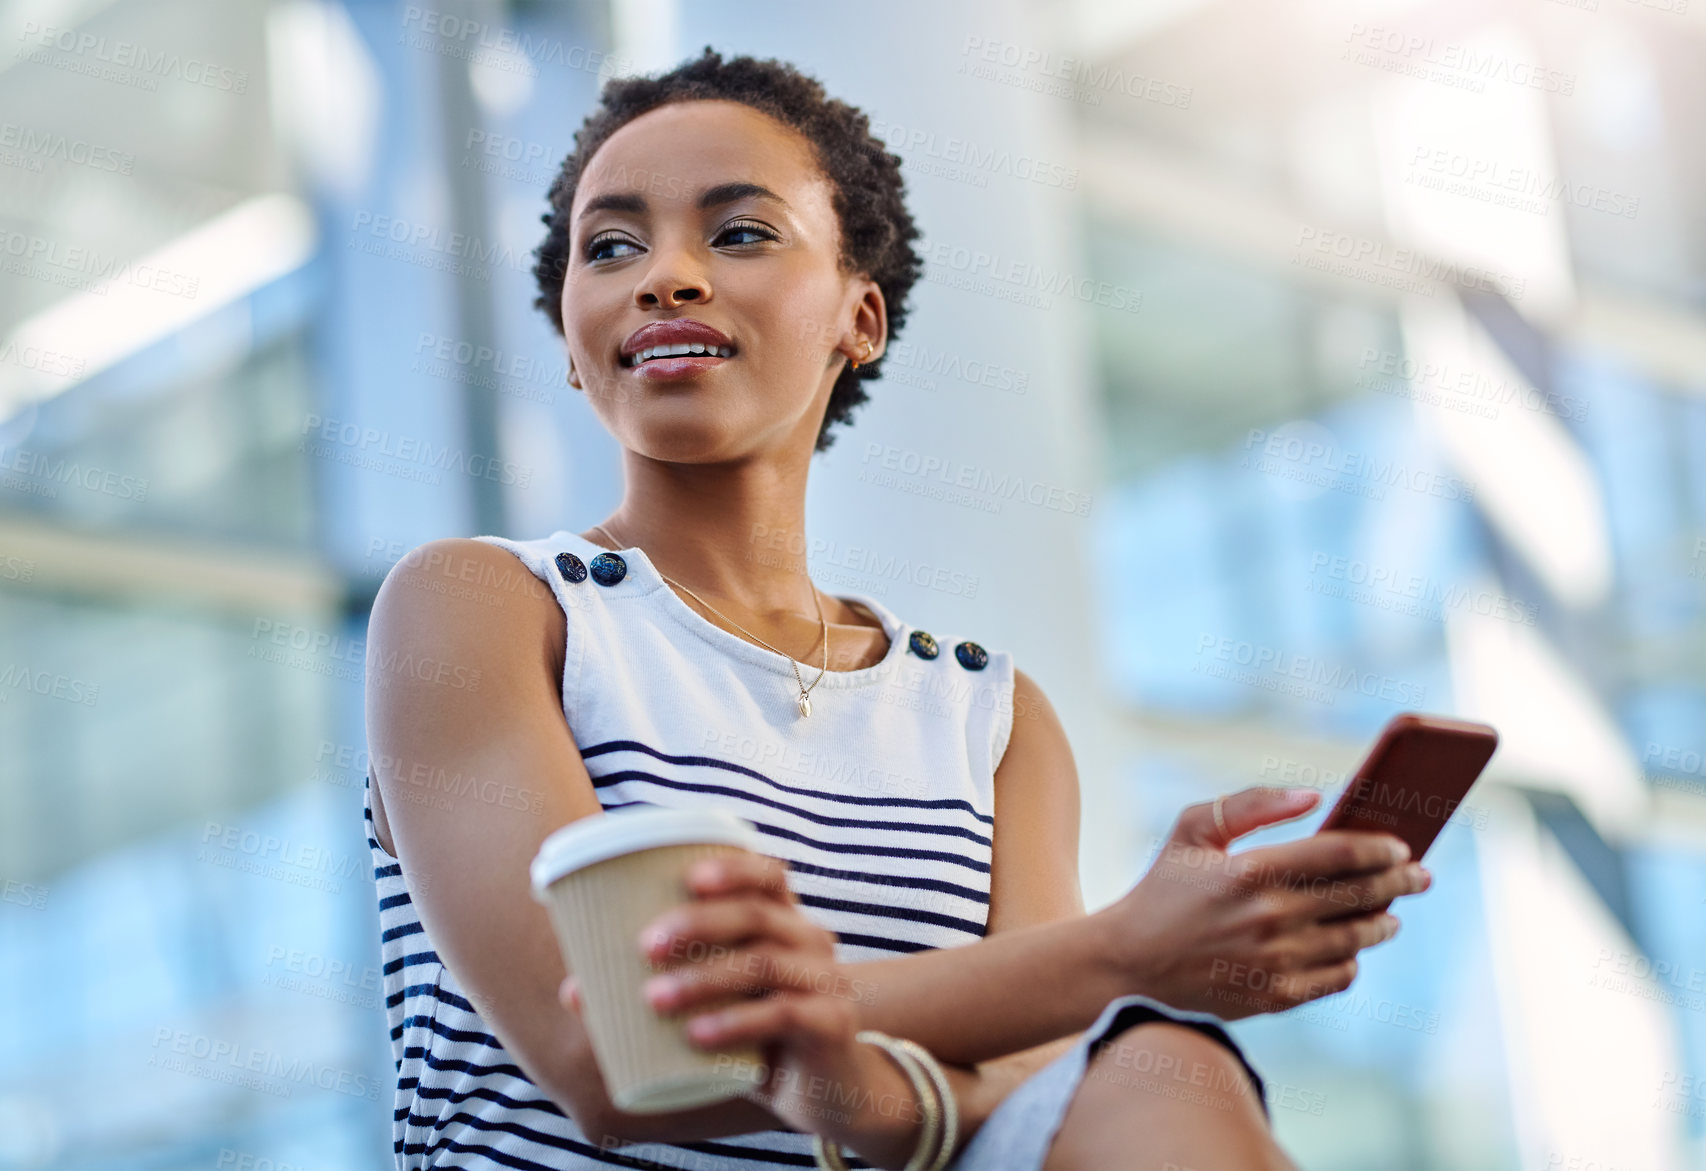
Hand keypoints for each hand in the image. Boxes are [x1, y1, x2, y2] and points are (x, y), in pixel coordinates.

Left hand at [558, 853, 923, 1156]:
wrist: (828, 1090)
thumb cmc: (759, 1034)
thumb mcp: (717, 1003)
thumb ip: (660, 987)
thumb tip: (572, 989)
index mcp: (785, 921)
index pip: (768, 874)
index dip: (731, 867)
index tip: (685, 876)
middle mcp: (811, 940)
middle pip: (758, 913)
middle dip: (698, 922)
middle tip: (644, 946)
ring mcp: (826, 980)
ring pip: (764, 961)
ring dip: (704, 977)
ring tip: (654, 998)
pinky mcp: (831, 1024)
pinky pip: (783, 1014)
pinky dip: (735, 1021)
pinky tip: (697, 1035)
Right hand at [1101, 786, 1431, 1018]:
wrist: (1129, 965)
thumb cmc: (1162, 890)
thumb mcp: (1192, 831)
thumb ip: (1250, 805)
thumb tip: (1312, 797)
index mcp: (1251, 871)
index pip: (1340, 853)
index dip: (1380, 847)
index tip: (1400, 845)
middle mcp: (1270, 917)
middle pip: (1361, 895)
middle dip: (1400, 881)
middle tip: (1419, 875)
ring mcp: (1277, 962)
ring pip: (1357, 938)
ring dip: (1383, 921)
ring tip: (1390, 911)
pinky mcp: (1277, 997)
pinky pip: (1339, 976)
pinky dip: (1353, 959)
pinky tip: (1351, 946)